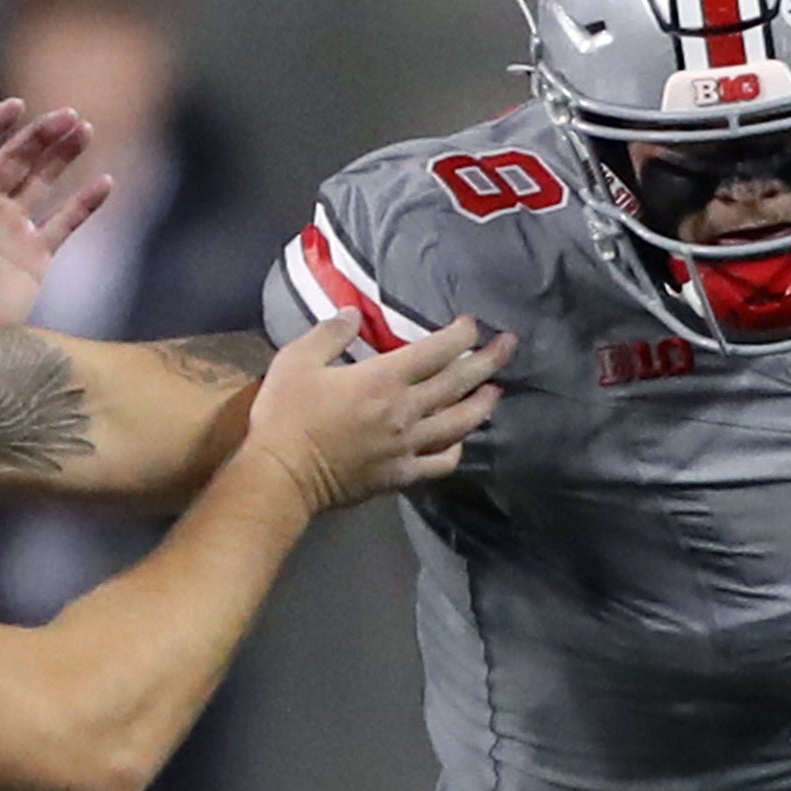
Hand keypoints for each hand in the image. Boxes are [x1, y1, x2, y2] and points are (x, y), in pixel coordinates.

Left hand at [0, 99, 112, 327]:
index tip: (17, 106)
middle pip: (16, 159)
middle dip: (40, 136)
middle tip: (68, 116)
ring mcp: (12, 229)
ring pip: (43, 181)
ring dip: (63, 156)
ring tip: (85, 130)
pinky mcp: (35, 257)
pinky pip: (65, 223)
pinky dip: (85, 204)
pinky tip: (105, 182)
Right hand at [235, 314, 510, 514]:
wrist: (280, 476)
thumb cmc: (286, 415)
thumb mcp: (297, 360)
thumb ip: (329, 333)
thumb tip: (352, 314)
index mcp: (383, 379)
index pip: (435, 352)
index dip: (459, 335)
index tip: (471, 324)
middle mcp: (404, 412)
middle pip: (457, 385)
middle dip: (488, 362)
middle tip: (510, 346)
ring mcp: (406, 447)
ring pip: (458, 424)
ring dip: (482, 406)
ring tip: (496, 392)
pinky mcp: (400, 475)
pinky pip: (440, 463)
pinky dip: (456, 449)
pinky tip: (459, 440)